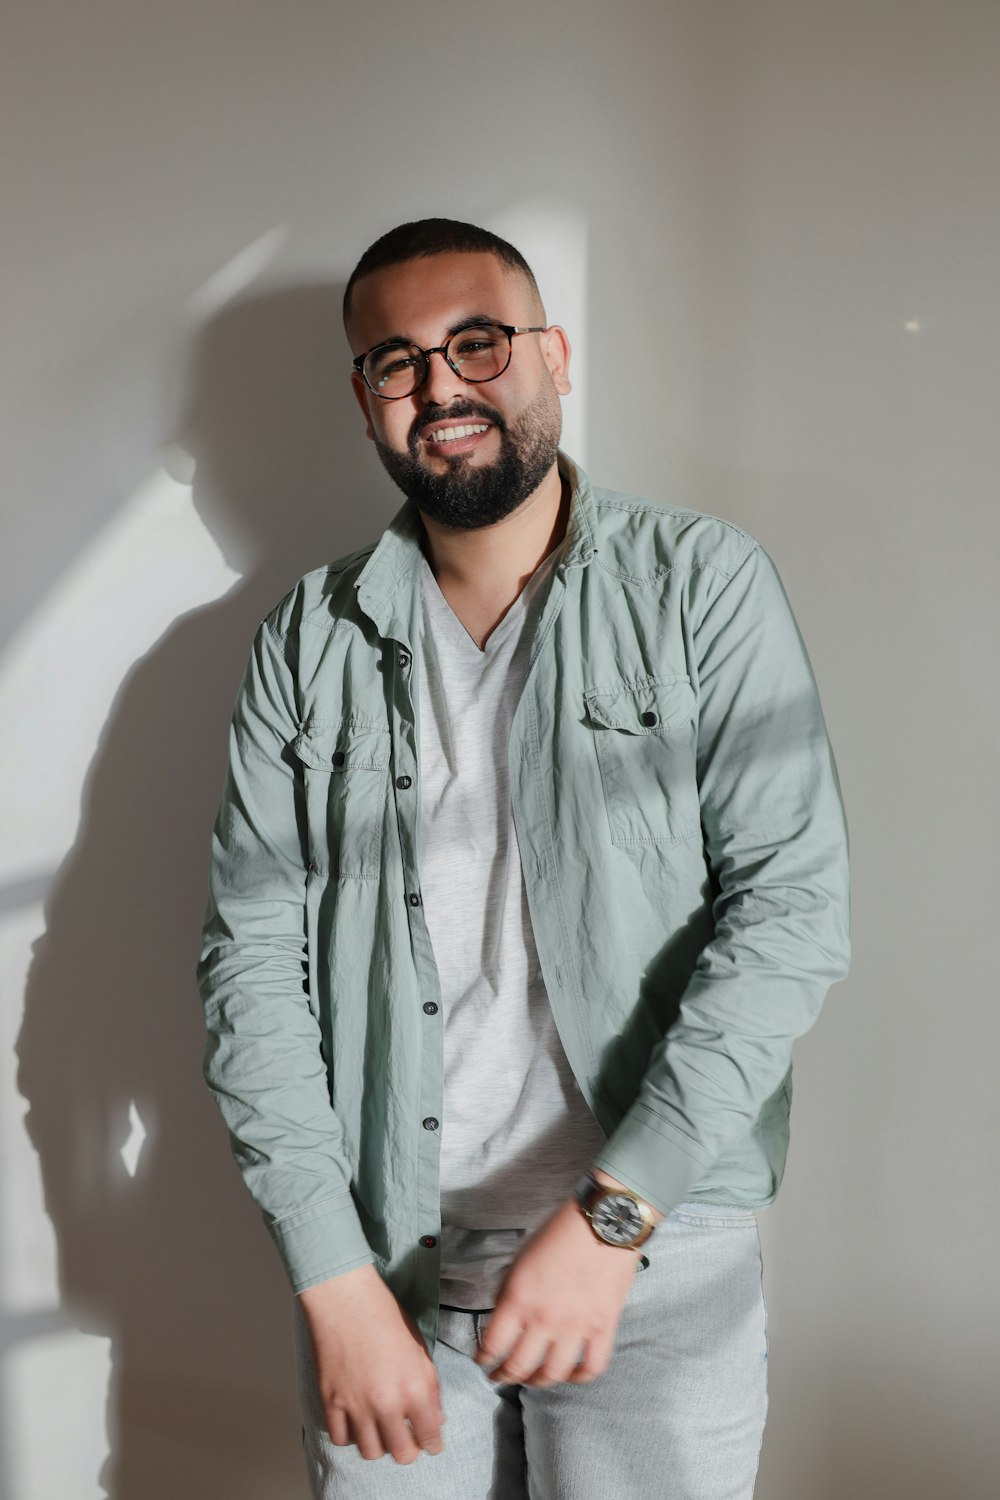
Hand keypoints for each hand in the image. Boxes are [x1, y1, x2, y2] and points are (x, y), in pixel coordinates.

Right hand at [298, 1263, 445, 1464]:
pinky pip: (340, 1438)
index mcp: (415, 1388)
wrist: (346, 1298)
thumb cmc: (386, 1316)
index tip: (431, 1444)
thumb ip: (431, 1387)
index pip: (429, 1436)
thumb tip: (436, 1418)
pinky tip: (356, 1421)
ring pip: (371, 1452)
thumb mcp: (420, 1349)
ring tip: (381, 1430)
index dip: (433, 1444)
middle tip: (407, 1438)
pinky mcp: (331, 1401)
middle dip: (408, 1449)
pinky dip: (350, 1435)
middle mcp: (387, 1403)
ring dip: (379, 1445)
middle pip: (401, 1453)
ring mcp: (356, 1405)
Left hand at [473, 1198, 641, 1388]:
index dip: (484, 1358)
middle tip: (500, 1377)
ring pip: (552, 1374)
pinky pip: (591, 1367)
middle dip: (504, 1376)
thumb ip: (510, 1292)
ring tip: (532, 1379)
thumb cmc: (558, 1233)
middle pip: (519, 1366)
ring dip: (537, 1382)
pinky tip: (571, 1374)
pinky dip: (579, 1377)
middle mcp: (545, 1318)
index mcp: (519, 1297)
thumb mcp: (521, 1259)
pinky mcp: (604, 1328)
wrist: (603, 1222)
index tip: (483, 1360)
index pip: (493, 1344)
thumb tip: (505, 1319)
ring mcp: (576, 1327)